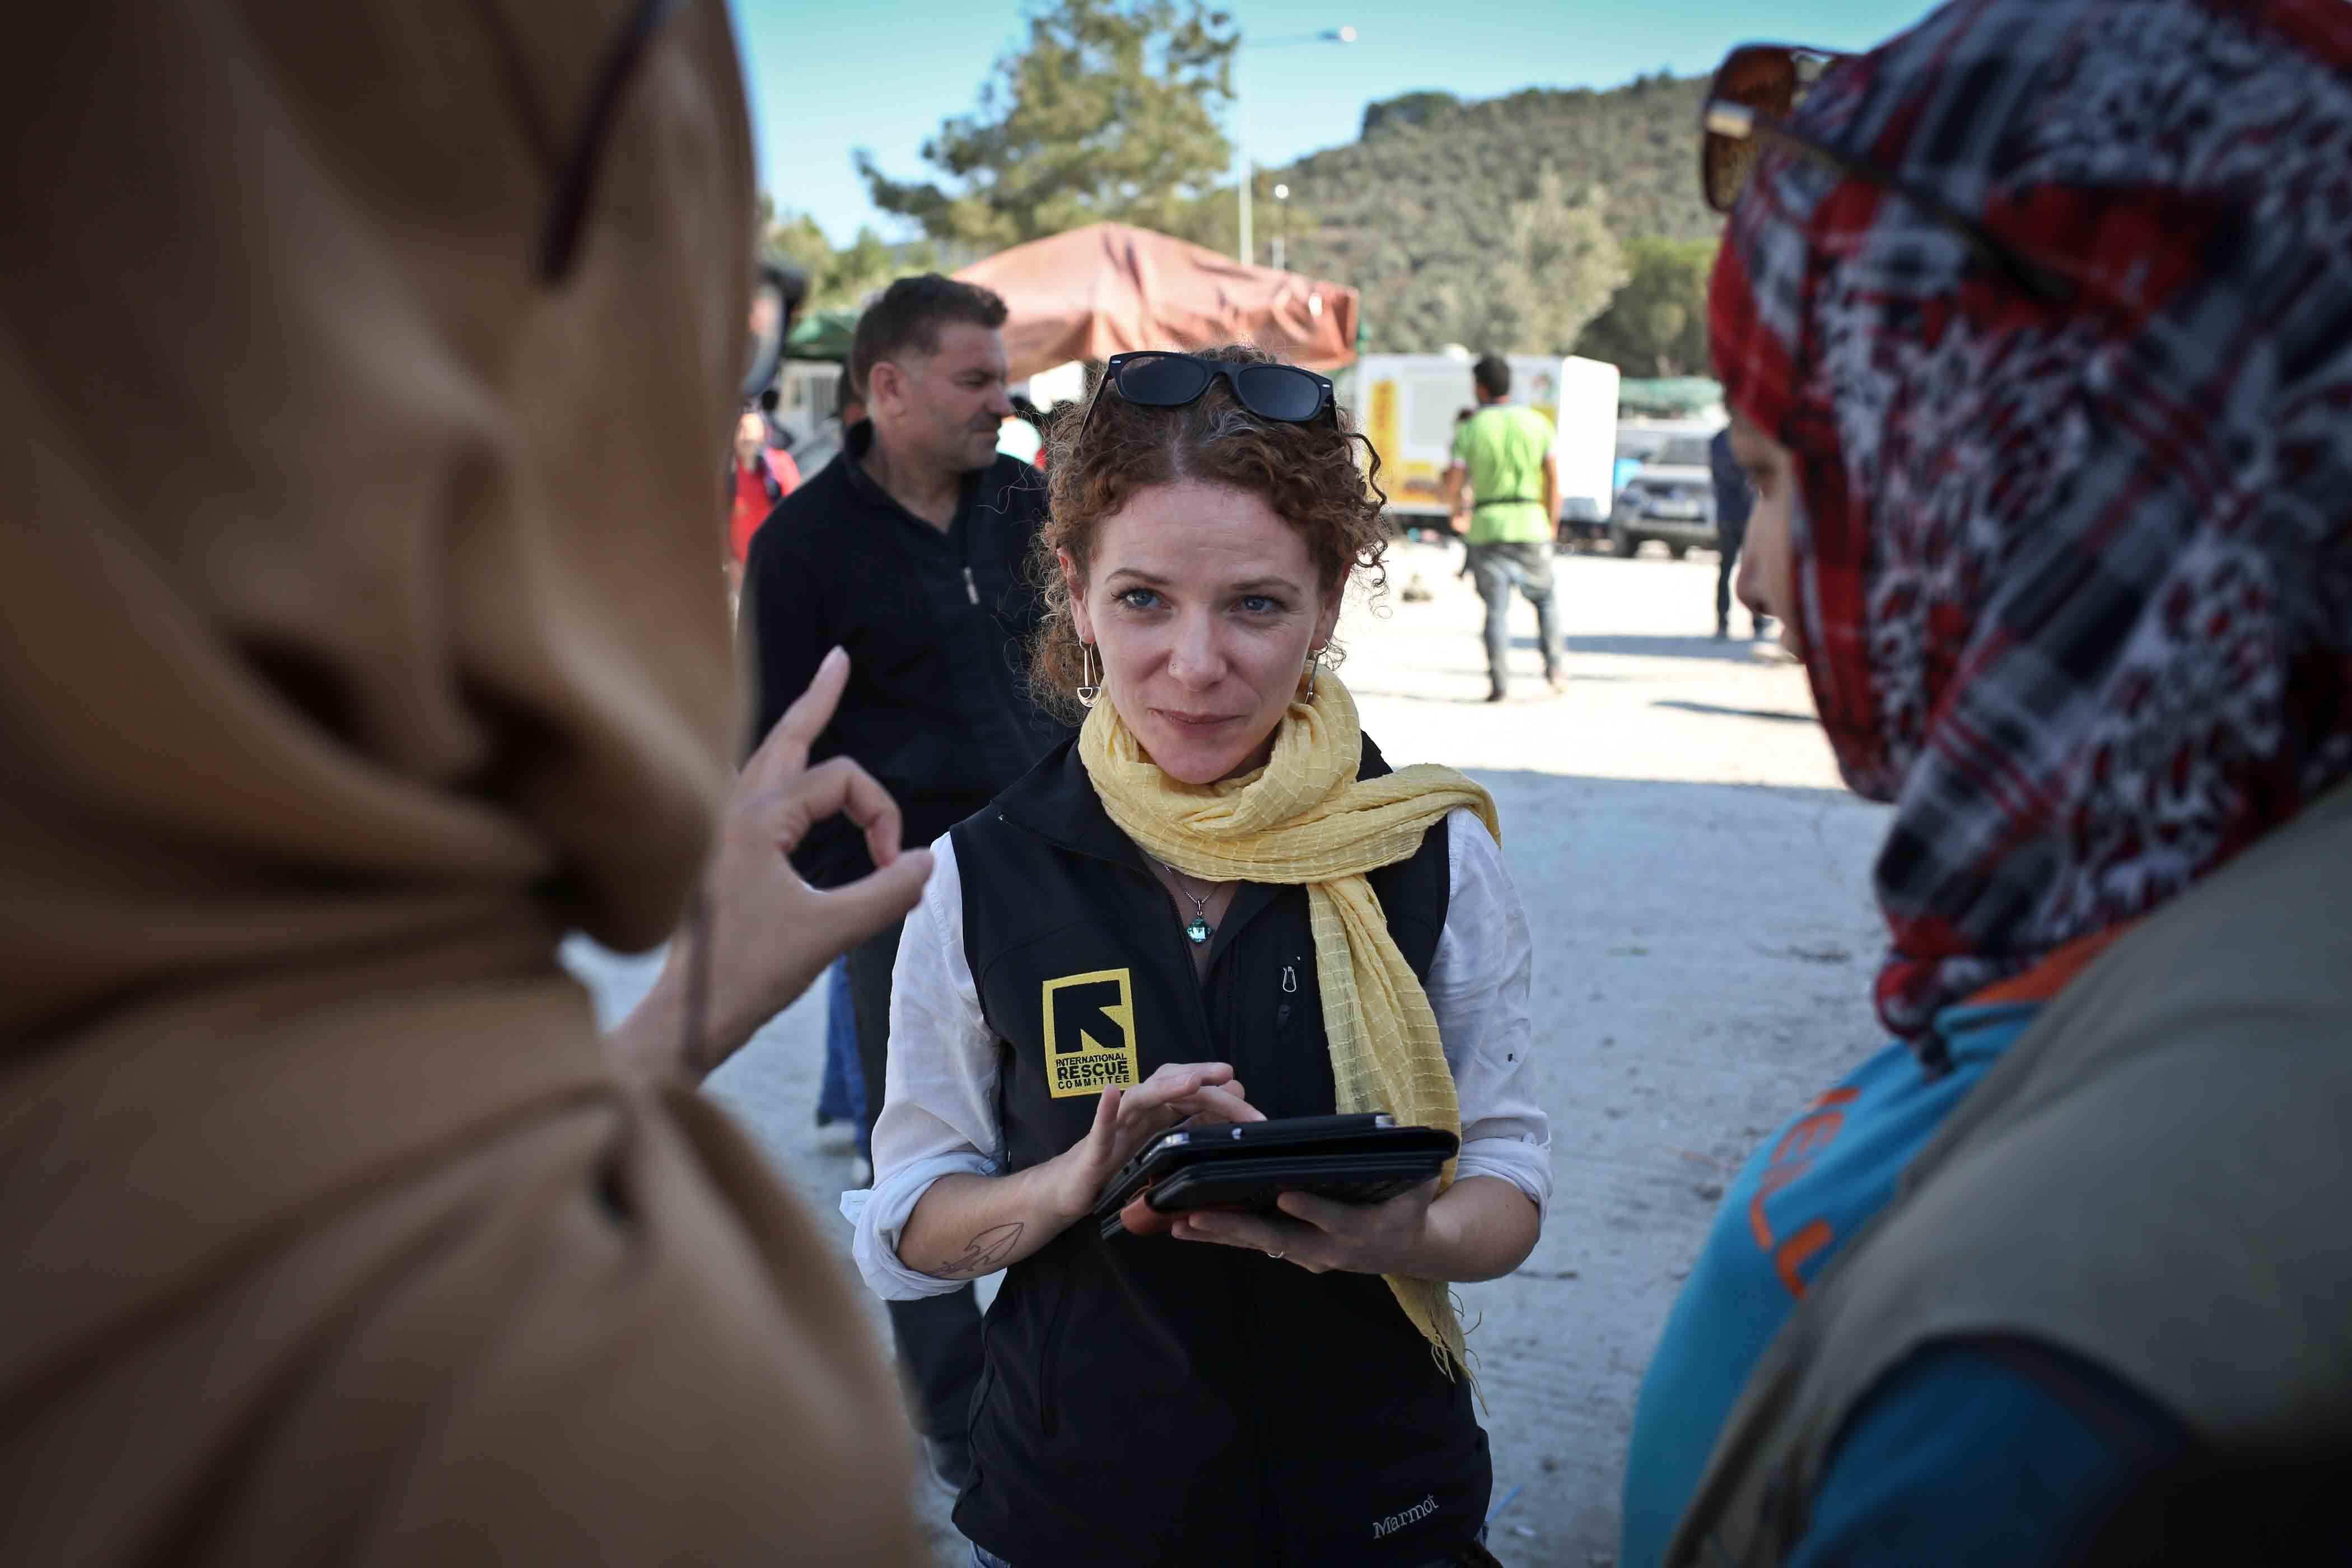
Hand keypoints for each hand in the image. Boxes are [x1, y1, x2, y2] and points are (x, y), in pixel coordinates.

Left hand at [607, 648, 931, 1079]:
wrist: (688, 1015)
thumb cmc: (749, 974)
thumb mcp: (830, 932)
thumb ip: (887, 892)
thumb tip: (929, 860)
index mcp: (754, 816)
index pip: (841, 781)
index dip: (882, 815)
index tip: (895, 867)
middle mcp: (729, 808)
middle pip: (784, 736)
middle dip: (817, 699)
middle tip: (840, 660)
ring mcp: (716, 827)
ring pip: (764, 760)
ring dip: (795, 730)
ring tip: (820, 696)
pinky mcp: (714, 851)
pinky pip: (751, 789)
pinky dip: (777, 768)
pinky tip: (783, 770)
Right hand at [1040, 1063, 1264, 1222]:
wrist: (1076, 1187)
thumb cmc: (1122, 1162)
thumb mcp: (1166, 1144)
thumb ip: (1195, 1123)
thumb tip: (1233, 1096)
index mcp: (1157, 1111)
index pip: (1189, 1092)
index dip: (1215, 1090)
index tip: (1241, 1088)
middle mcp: (1137, 1111)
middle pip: (1170, 1085)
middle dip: (1198, 1077)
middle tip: (1226, 1074)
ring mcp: (1115, 1127)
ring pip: (1140, 1098)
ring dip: (1165, 1087)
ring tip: (1190, 1081)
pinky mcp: (1094, 1148)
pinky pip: (1099, 1127)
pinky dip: (1105, 1109)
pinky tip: (1110, 1092)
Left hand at [1172, 1179, 1441, 1275]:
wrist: (1409, 1249)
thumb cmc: (1410, 1210)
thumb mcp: (1416, 1188)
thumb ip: (1408, 1167)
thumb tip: (1396, 1133)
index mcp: (1359, 1230)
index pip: (1333, 1219)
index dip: (1310, 1208)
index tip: (1285, 1194)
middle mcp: (1328, 1250)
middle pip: (1279, 1239)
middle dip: (1237, 1228)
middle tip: (1198, 1217)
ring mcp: (1307, 1256)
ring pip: (1258, 1244)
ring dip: (1218, 1235)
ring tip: (1179, 1225)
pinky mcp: (1293, 1254)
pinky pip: (1255, 1244)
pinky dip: (1222, 1236)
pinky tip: (1189, 1228)